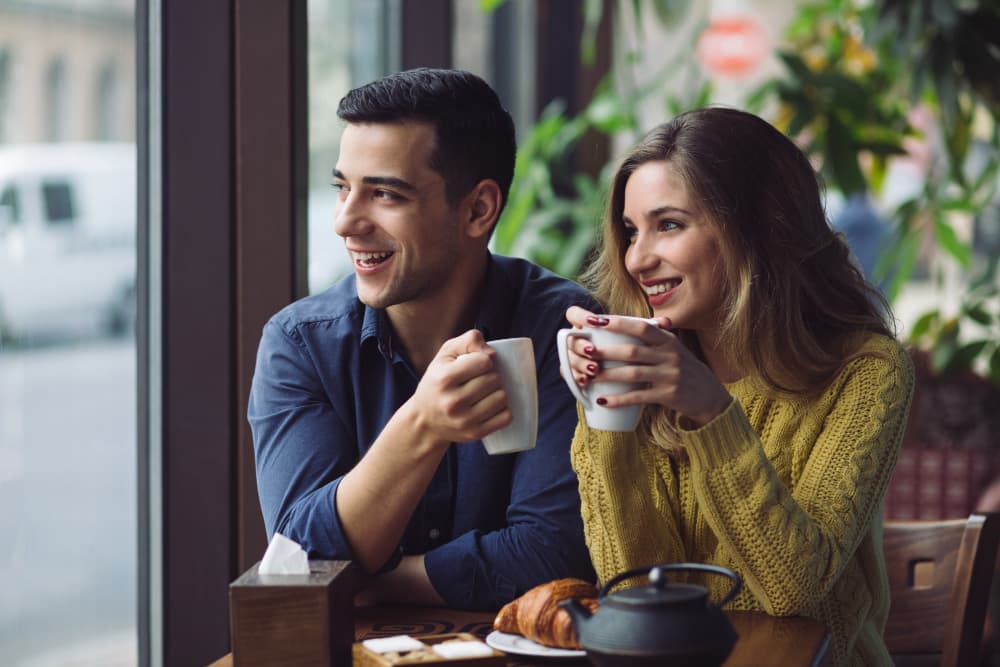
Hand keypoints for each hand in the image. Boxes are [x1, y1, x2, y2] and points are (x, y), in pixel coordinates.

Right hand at [403, 329, 511, 445]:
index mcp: (444, 379)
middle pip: (494, 379)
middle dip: (493, 375)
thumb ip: (469, 340)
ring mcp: (464, 420)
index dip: (485, 360)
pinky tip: (493, 406)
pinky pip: (505, 417)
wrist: (424, 421)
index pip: (484, 362)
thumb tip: (493, 354)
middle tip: (482, 379)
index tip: (478, 364)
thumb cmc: (438, 381)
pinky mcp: (474, 433)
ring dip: (499, 392)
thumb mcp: (445, 354)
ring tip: (487, 392)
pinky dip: (504, 409)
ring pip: (502, 398)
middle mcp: (452, 401)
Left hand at [563, 306, 731, 427]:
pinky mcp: (669, 395)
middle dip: (607, 351)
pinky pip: (639, 397)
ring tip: (589, 376)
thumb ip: (654, 336)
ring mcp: (670, 376)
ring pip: (633, 374)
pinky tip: (603, 400)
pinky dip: (619, 399)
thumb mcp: (674, 348)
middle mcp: (670, 355)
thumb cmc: (684, 369)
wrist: (710, 396)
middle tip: (586, 350)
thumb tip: (625, 322)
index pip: (641, 327)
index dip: (618, 323)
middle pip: (633, 350)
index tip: (596, 321)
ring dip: (609, 375)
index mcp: (668, 341)